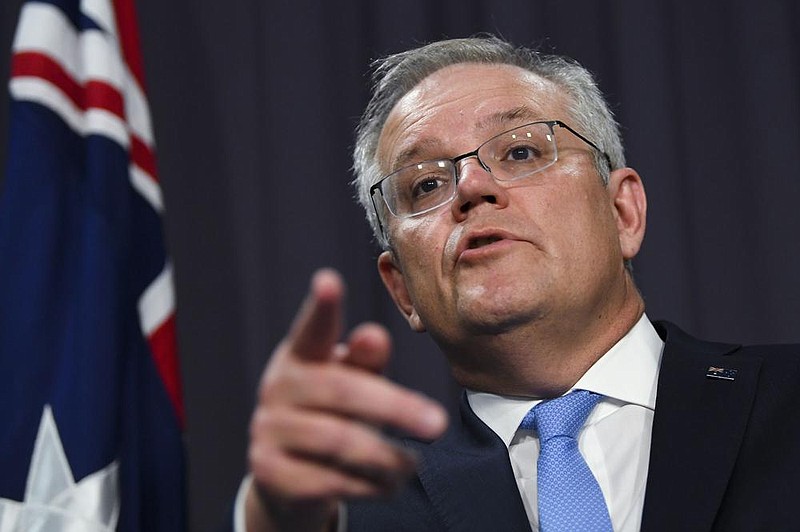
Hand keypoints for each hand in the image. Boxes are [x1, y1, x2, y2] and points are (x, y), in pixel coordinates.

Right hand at [246, 269, 447, 530]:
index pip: (312, 328)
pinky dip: (368, 485)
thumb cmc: (333, 415)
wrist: (289, 478)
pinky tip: (388, 484)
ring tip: (413, 465)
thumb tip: (375, 336)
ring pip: (338, 441)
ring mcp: (268, 429)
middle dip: (395, 408)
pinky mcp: (268, 472)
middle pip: (342, 390)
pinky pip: (328, 481)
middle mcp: (278, 386)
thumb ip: (367, 361)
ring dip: (386, 456)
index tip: (329, 280)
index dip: (322, 307)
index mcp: (301, 355)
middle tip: (438, 424)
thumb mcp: (353, 383)